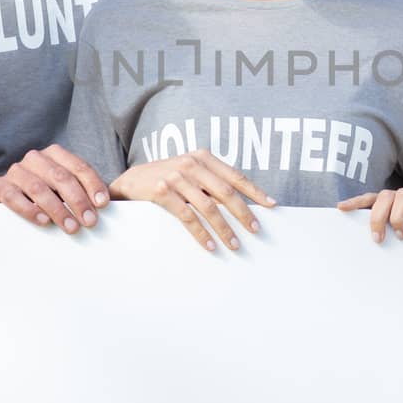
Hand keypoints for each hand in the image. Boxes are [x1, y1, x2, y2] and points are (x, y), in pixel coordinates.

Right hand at [0, 144, 108, 233]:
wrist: (7, 192)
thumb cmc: (44, 191)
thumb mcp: (63, 187)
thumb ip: (81, 190)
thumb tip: (103, 206)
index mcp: (55, 154)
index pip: (79, 167)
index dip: (93, 185)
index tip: (103, 204)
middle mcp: (36, 158)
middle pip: (61, 177)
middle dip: (78, 201)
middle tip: (89, 221)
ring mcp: (17, 171)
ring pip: (39, 188)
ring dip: (58, 210)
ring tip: (71, 227)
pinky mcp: (1, 187)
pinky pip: (15, 198)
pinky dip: (30, 210)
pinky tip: (44, 221)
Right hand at [110, 148, 276, 251]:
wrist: (131, 181)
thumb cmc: (167, 178)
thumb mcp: (190, 171)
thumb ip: (212, 181)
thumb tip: (241, 203)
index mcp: (203, 157)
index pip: (234, 175)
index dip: (255, 191)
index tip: (271, 205)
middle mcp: (191, 164)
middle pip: (225, 192)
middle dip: (243, 213)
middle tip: (256, 230)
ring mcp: (175, 177)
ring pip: (208, 207)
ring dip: (224, 228)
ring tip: (234, 244)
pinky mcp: (161, 192)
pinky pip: (187, 217)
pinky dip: (201, 233)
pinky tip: (210, 245)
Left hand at [337, 187, 402, 242]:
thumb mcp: (392, 236)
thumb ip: (382, 235)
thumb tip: (367, 251)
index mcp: (384, 203)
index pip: (367, 199)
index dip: (354, 203)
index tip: (341, 208)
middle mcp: (397, 197)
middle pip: (383, 198)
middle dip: (378, 218)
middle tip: (379, 239)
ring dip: (399, 216)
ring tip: (402, 236)